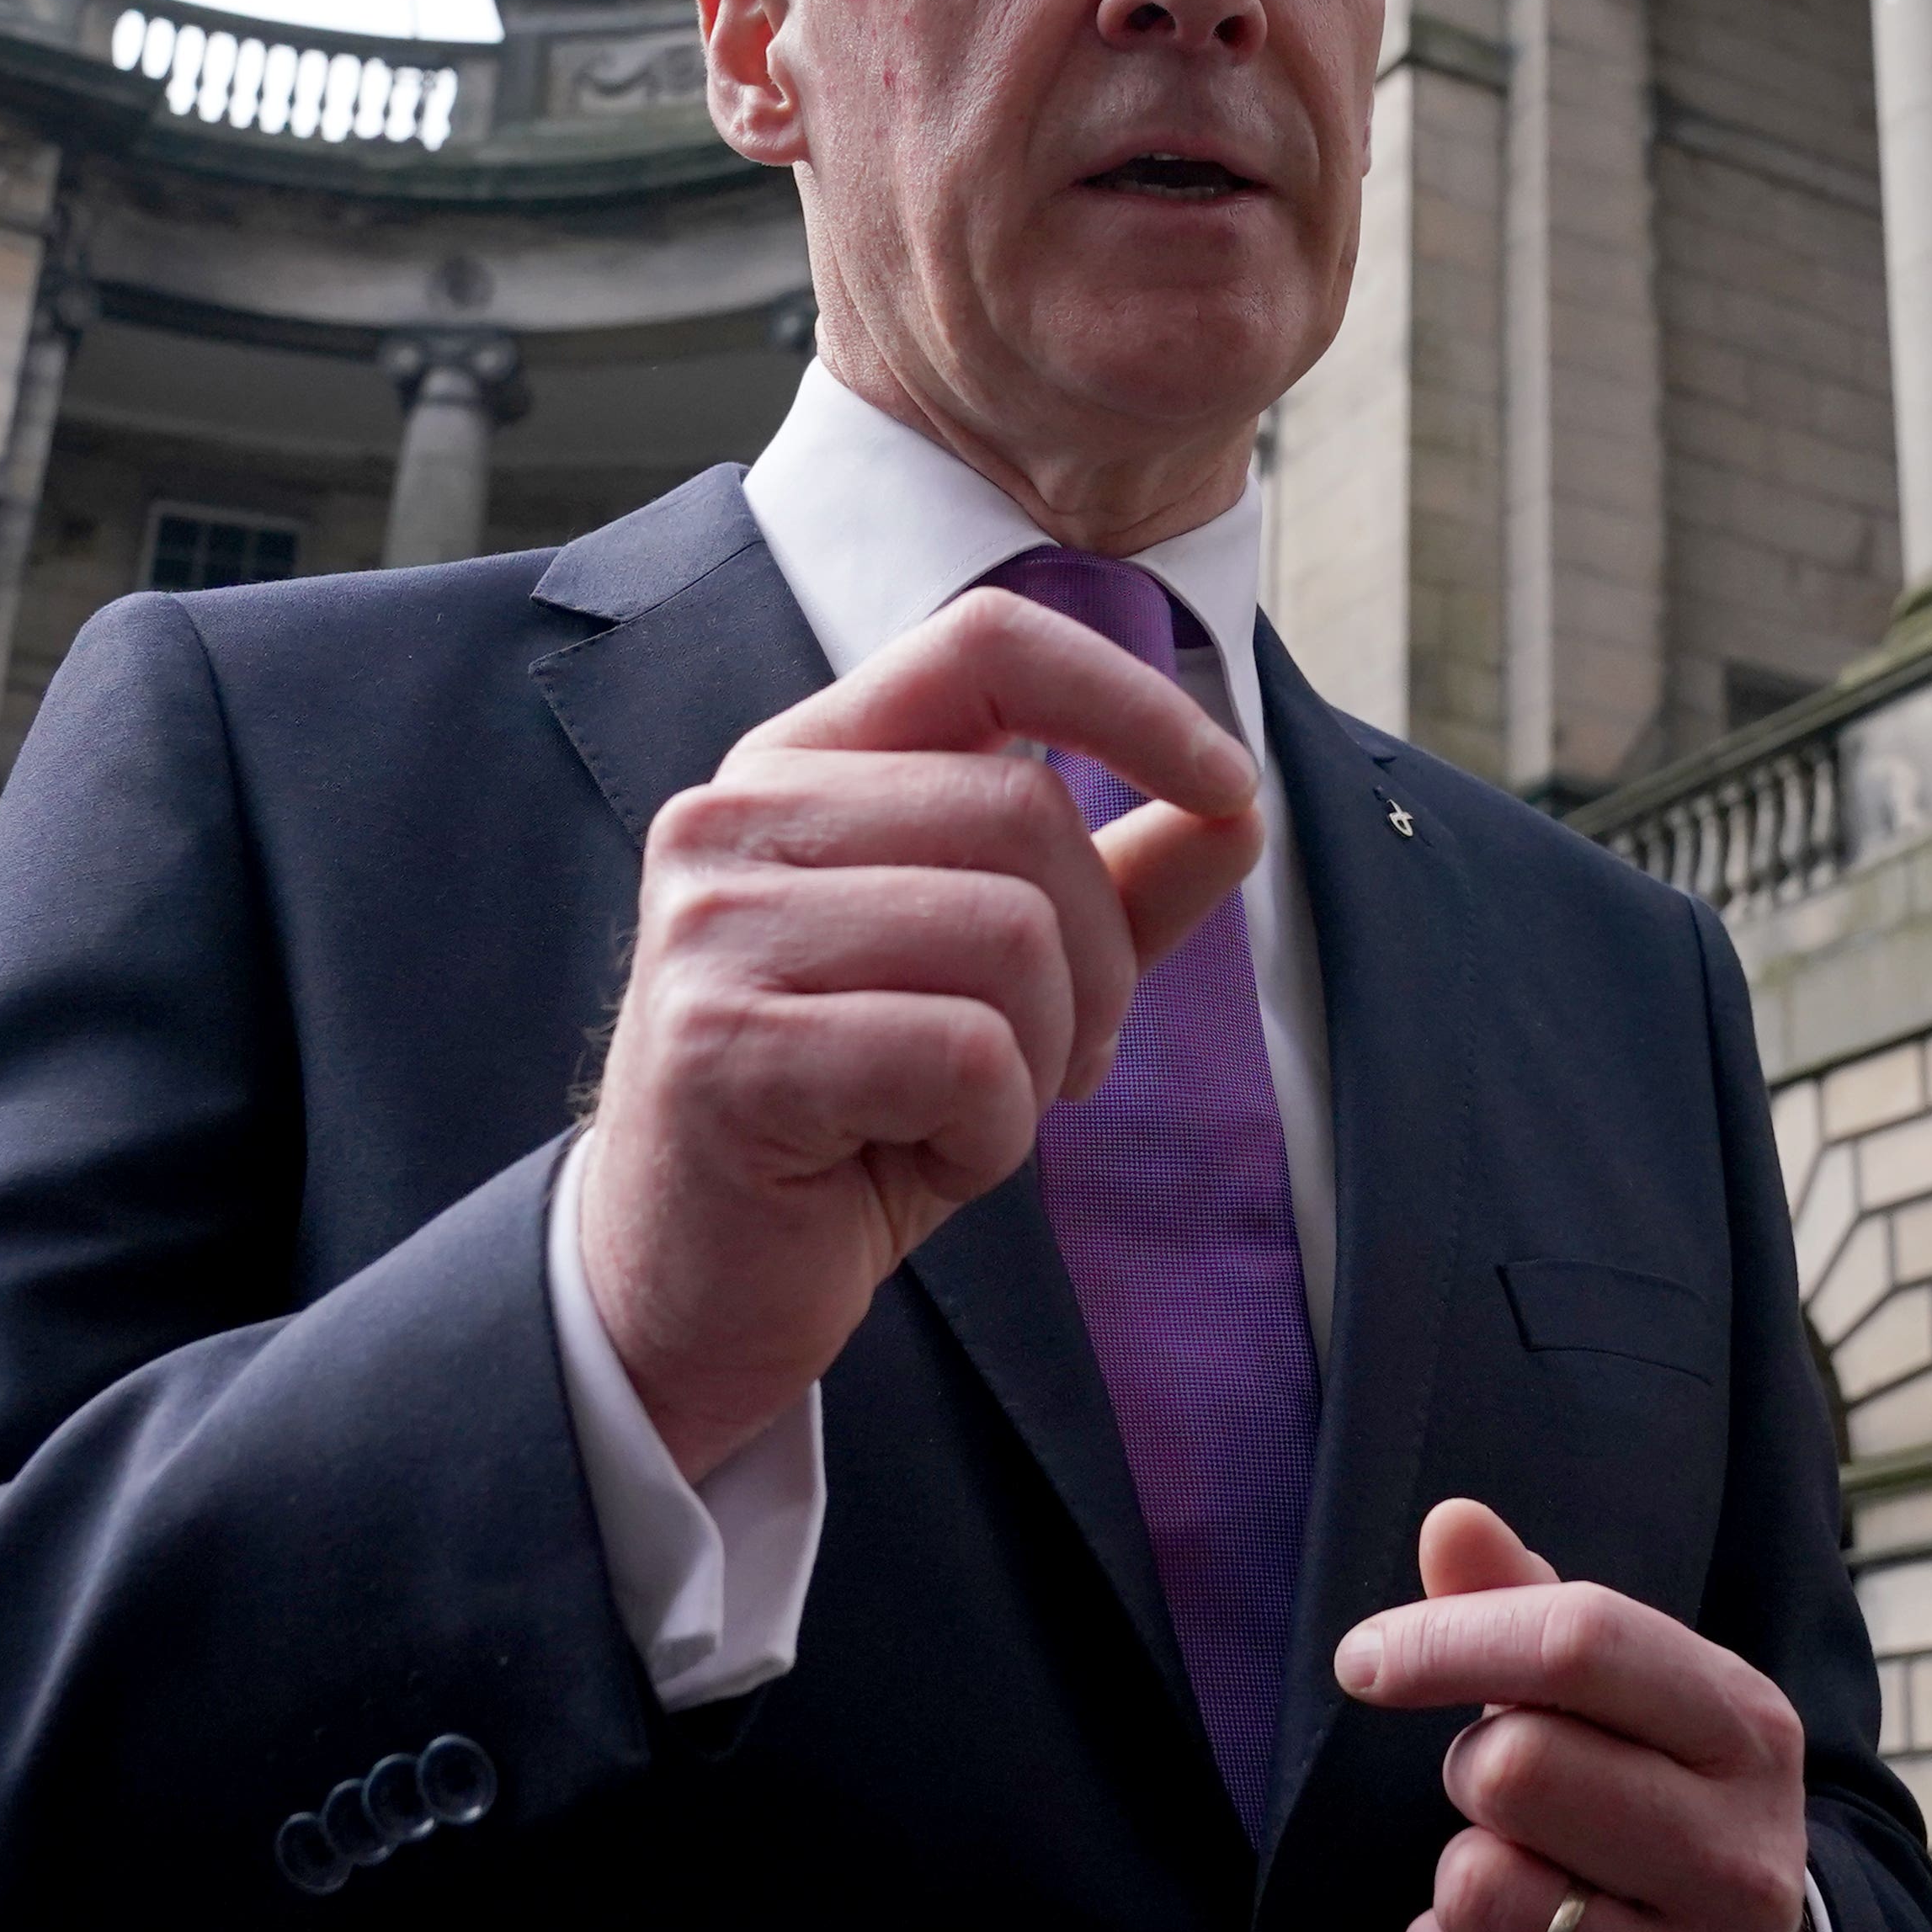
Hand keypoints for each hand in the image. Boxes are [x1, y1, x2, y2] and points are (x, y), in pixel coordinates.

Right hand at [578, 589, 1258, 1478]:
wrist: (694, 1284)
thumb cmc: (853, 1119)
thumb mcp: (1004, 988)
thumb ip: (1114, 891)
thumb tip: (1237, 807)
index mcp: (804, 764)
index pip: (985, 647)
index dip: (1130, 699)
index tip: (1229, 786)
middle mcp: (736, 813)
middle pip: (1027, 812)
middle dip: (1100, 962)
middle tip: (1055, 1064)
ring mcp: (714, 924)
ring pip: (1011, 933)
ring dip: (1042, 1058)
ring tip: (968, 1115)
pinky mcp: (722, 1044)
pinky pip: (964, 1054)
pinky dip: (991, 1133)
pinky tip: (920, 1159)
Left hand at [1336, 1499, 1812, 1931]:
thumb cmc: (1648, 1819)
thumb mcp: (1623, 1706)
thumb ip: (1530, 1607)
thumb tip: (1454, 1521)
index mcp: (1746, 1732)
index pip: (1582, 1638)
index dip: (1446, 1636)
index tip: (1368, 1660)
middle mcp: (1746, 1862)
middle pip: (1516, 1766)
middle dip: (1467, 1774)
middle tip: (1498, 1799)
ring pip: (1480, 1894)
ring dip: (1459, 1885)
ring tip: (1520, 1887)